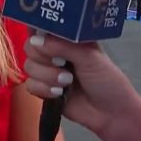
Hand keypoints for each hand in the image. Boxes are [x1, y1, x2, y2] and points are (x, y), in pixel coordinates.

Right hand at [23, 33, 140, 136]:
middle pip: (30, 46)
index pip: (43, 26)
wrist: (111, 114)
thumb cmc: (107, 80)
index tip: (40, 38)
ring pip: (29, 66)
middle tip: (62, 64)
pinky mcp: (43, 90)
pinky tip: (59, 94)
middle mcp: (55, 52)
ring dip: (47, 76)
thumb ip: (63, 46)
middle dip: (44, 58)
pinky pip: (29, 85)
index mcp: (67, 38)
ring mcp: (48, 71)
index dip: (37, 30)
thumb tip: (36, 41)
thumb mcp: (90, 57)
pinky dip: (43, 89)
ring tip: (67, 82)